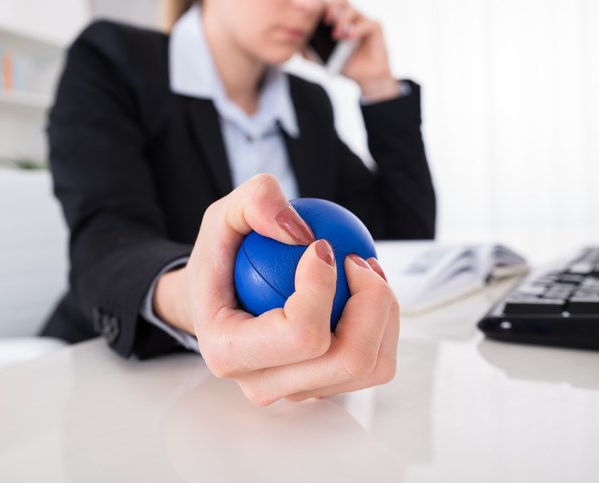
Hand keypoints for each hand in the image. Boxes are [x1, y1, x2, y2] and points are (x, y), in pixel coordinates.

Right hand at [153, 174, 398, 404]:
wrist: (215, 299)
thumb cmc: (220, 260)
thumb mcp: (222, 215)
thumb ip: (254, 203)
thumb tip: (303, 234)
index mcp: (229, 353)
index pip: (301, 335)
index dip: (324, 285)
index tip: (321, 245)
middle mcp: (263, 384)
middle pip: (348, 358)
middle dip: (371, 300)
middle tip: (356, 257)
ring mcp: (297, 391)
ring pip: (371, 366)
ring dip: (383, 311)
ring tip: (364, 270)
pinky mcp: (323, 386)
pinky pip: (375, 363)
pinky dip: (382, 322)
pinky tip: (366, 288)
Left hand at [319, 0, 400, 101]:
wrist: (365, 78)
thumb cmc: (346, 65)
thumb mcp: (325, 59)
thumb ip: (312, 52)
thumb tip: (298, 47)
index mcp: (338, 21)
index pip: (329, 7)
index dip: (321, 7)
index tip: (312, 14)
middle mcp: (351, 18)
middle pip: (342, 2)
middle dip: (332, 7)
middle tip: (326, 20)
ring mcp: (363, 21)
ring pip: (353, 11)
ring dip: (342, 21)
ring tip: (336, 35)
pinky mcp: (375, 28)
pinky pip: (366, 23)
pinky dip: (356, 29)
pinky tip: (349, 38)